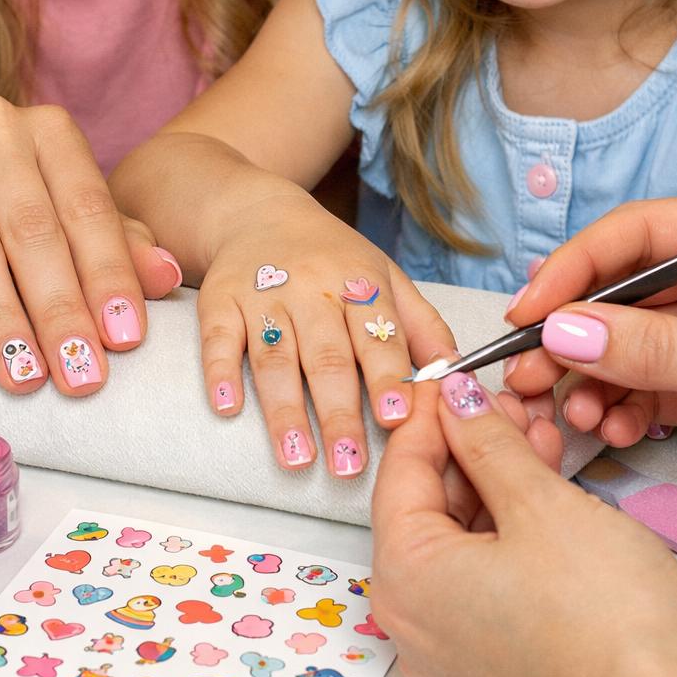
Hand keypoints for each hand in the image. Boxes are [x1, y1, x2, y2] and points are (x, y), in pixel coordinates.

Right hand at [0, 98, 180, 395]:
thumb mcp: (59, 219)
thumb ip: (113, 245)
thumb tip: (169, 278)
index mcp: (49, 131)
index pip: (88, 208)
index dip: (109, 276)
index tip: (124, 340)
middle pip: (34, 230)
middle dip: (61, 310)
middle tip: (80, 373)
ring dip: (3, 317)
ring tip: (25, 375)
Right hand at [194, 177, 455, 475]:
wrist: (259, 211)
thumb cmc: (333, 257)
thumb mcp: (385, 277)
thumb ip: (422, 327)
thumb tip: (458, 376)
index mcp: (360, 282)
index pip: (378, 336)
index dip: (387, 377)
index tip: (396, 418)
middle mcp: (312, 287)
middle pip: (327, 357)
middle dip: (338, 413)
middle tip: (348, 465)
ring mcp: (263, 293)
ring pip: (275, 356)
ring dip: (284, 410)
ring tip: (296, 458)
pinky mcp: (220, 299)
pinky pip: (218, 338)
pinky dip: (220, 373)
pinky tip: (227, 408)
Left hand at [371, 375, 676, 676]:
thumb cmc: (603, 613)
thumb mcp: (539, 503)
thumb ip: (487, 442)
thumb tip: (454, 401)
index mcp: (404, 581)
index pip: (400, 471)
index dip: (431, 413)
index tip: (456, 371)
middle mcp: (414, 622)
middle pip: (426, 505)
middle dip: (469, 444)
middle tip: (508, 400)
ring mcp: (455, 647)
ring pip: (461, 536)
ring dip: (496, 478)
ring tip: (537, 429)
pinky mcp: (498, 658)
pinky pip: (486, 572)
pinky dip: (511, 524)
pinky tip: (546, 478)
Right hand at [504, 198, 676, 529]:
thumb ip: (659, 350)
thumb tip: (563, 333)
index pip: (640, 234)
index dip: (576, 266)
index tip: (528, 311)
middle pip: (621, 293)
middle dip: (570, 335)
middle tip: (523, 375)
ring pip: (623, 348)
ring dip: (588, 380)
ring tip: (569, 414)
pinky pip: (643, 392)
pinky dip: (618, 411)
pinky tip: (611, 432)